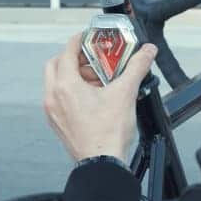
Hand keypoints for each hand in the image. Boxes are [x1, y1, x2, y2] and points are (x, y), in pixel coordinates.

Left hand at [43, 33, 157, 161]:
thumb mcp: (125, 93)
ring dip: (73, 75)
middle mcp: (54, 97)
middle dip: (74, 58)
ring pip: (57, 82)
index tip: (89, 37)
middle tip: (93, 58)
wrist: (102, 164)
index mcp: (65, 85)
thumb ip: (137, 67)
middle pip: (57, 65)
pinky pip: (59, 98)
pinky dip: (72, 91)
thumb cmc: (107, 133)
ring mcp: (53, 111)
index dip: (80, 40)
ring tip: (97, 78)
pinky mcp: (58, 123)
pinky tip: (93, 97)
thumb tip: (147, 51)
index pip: (68, 51)